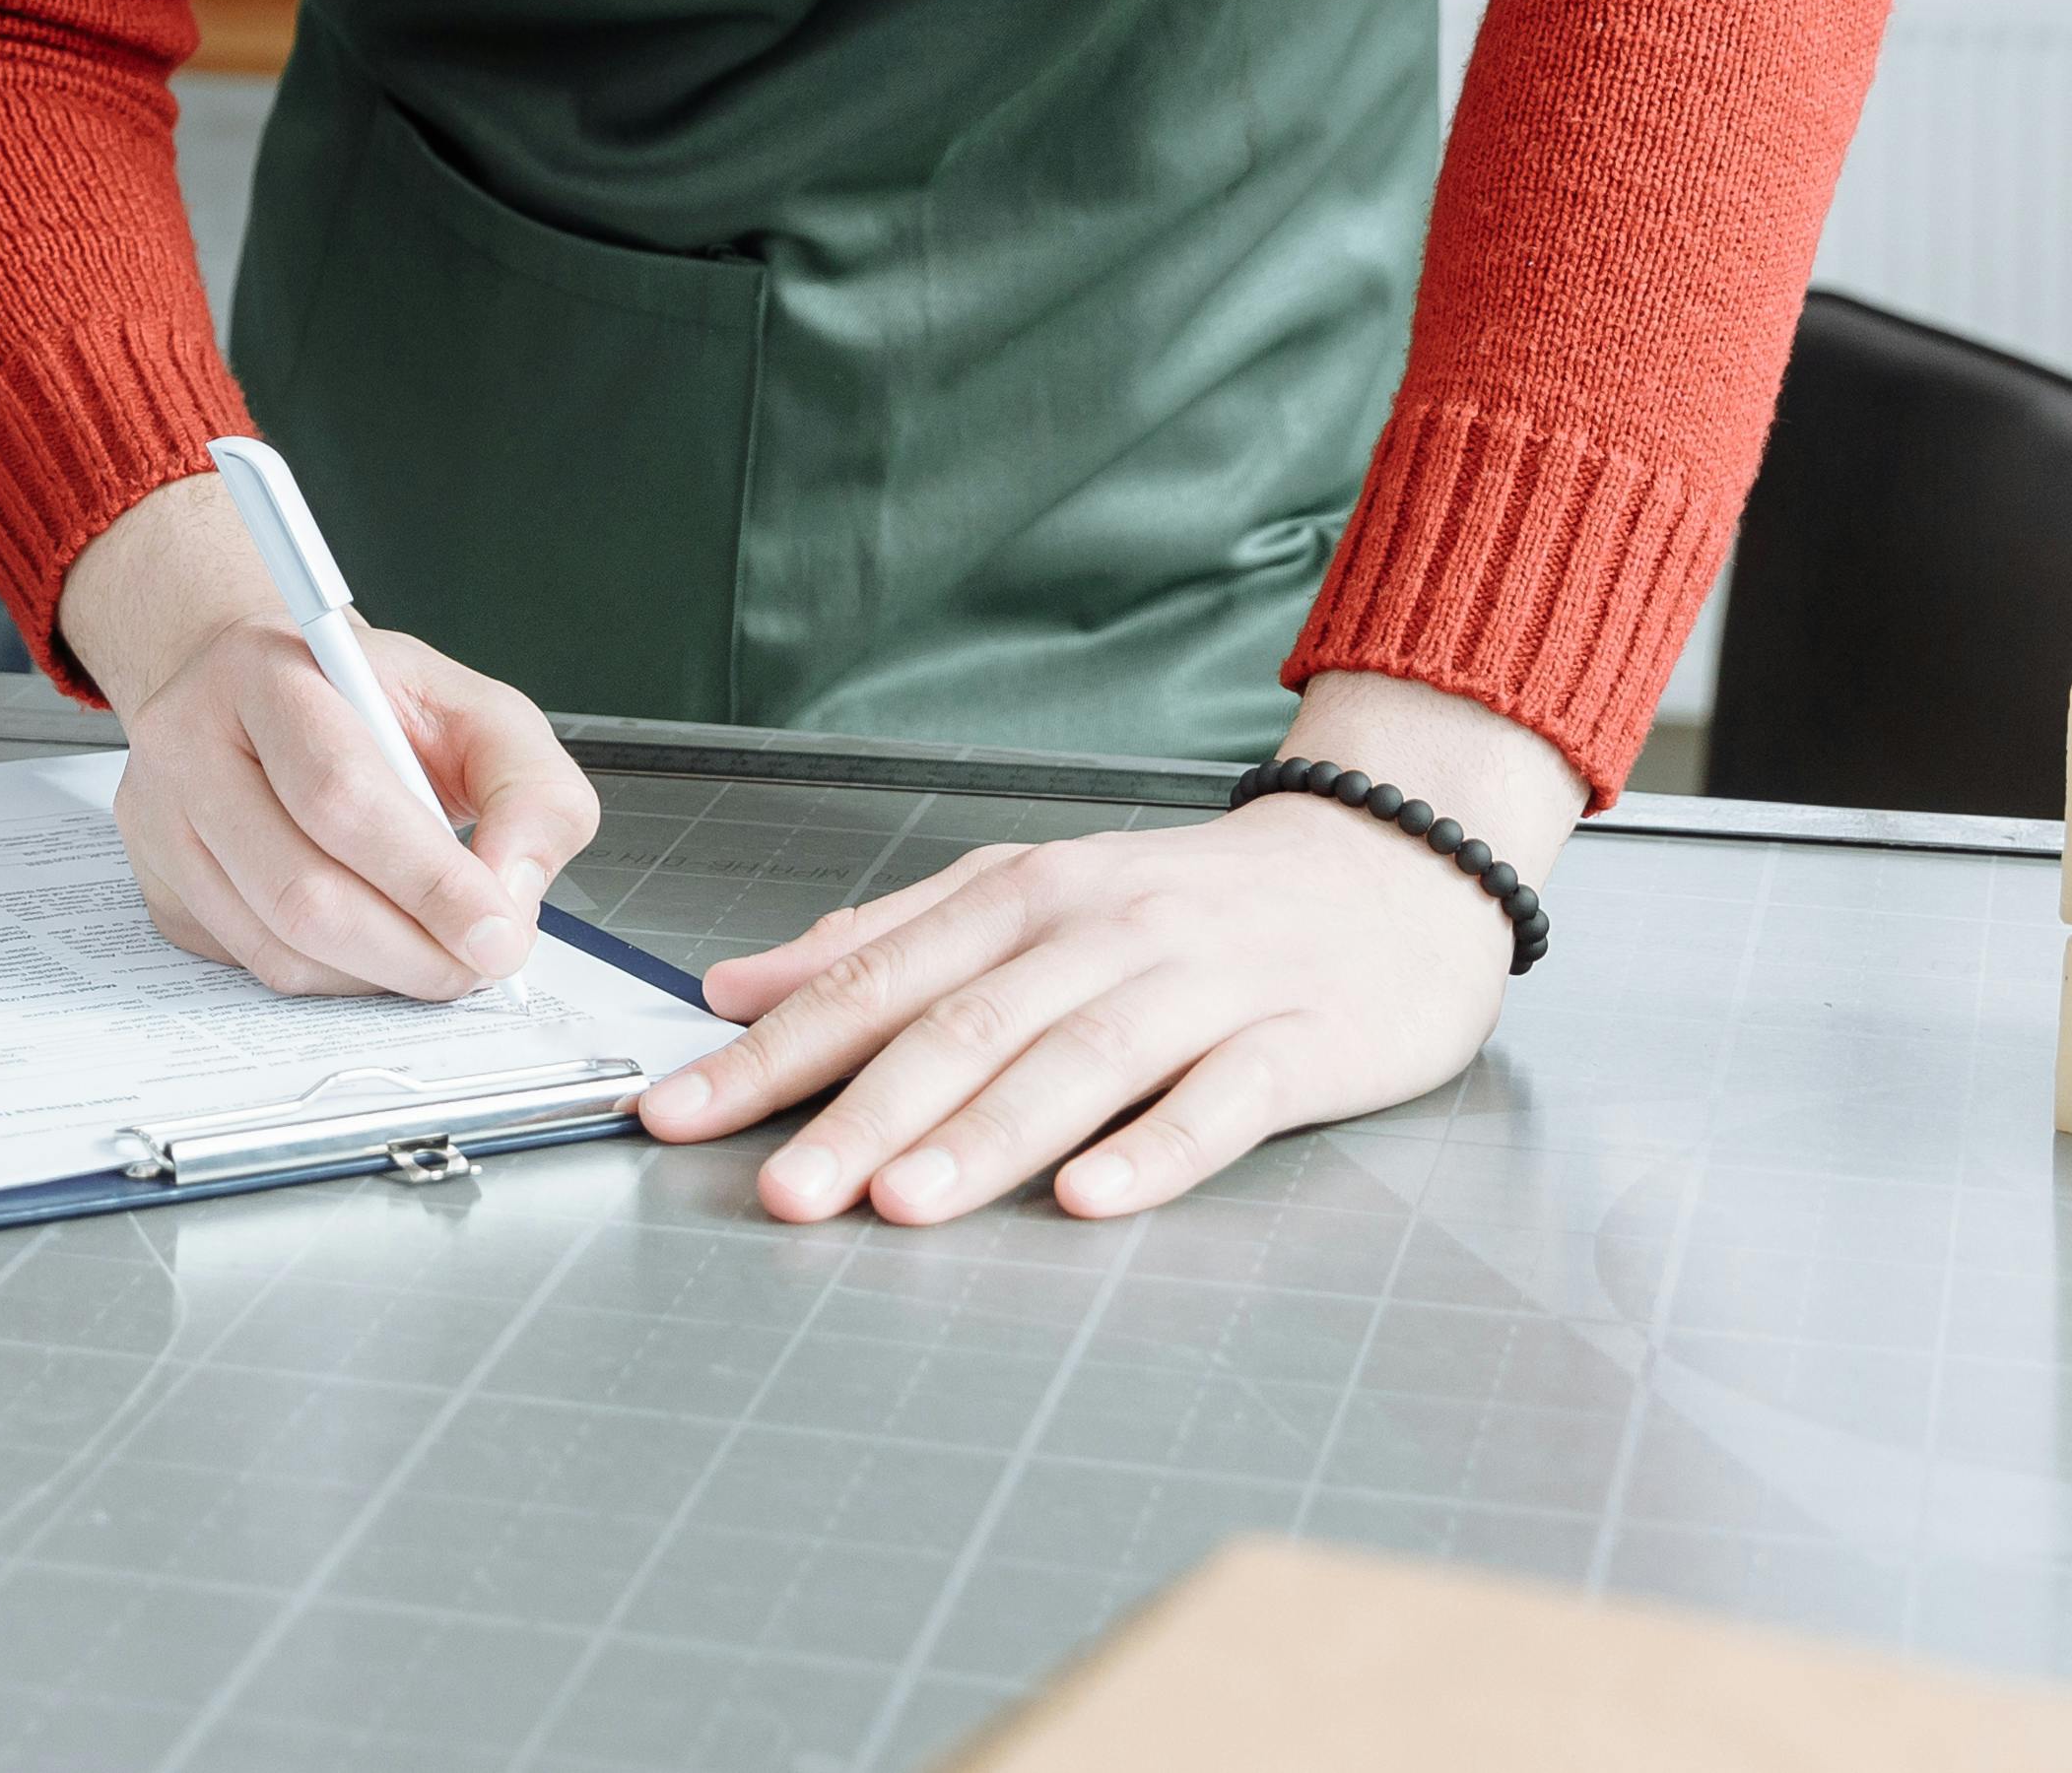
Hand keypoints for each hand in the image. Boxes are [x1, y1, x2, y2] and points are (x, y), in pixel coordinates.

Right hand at [53, 473, 597, 1000]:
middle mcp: (191, 743)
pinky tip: (372, 945)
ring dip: (377, 976)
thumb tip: (513, 896)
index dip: (427, 879)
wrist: (261, 690)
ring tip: (436, 954)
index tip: (499, 933)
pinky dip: (333, 978)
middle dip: (412, 950)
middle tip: (478, 962)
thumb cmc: (369, 700)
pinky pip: (252, 967)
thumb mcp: (476, 708)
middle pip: (301, 889)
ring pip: (276, 946)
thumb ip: (530, 790)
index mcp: (268, 672)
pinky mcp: (159, 887)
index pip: (341, 793)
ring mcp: (161, 822)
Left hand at [639, 671, 1578, 1224]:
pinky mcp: (1297, 1042)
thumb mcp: (1027, 897)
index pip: (873, 978)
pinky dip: (1154, 1151)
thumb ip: (884, 940)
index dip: (771, 1050)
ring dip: (983, 1137)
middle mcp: (1099, 932)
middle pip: (963, 1028)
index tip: (680, 1113)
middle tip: (778, 1191)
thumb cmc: (1190, 901)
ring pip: (1076, 1062)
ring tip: (900, 1204)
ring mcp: (1201, 985)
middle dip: (859, 1113)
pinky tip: (1094, 1198)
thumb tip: (738, 986)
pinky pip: (1221, 1103)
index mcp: (1021, 896)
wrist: (1391, 868)